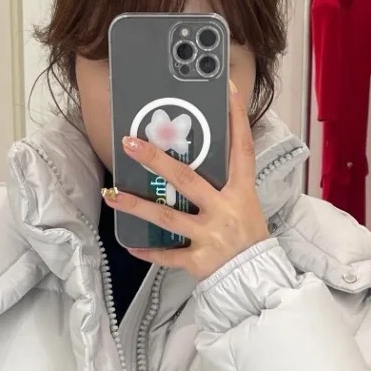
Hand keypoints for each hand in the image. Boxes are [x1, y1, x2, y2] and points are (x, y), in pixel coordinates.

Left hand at [102, 81, 268, 278]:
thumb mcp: (246, 206)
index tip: (225, 90)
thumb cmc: (250, 239)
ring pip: (166, 217)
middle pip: (187, 179)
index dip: (235, 118)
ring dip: (135, 205)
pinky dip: (148, 252)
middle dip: (156, 159)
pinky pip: (168, 255)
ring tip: (111, 195)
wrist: (259, 280)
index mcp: (242, 193)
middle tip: (130, 143)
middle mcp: (225, 210)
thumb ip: (224, 186)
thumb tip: (194, 163)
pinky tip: (130, 244)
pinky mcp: (200, 260)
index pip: (241, 149)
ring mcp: (211, 236)